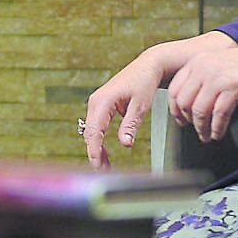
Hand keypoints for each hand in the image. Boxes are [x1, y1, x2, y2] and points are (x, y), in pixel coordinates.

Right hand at [82, 31, 237, 165]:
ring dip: (97, 149)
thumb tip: (125, 144)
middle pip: (90, 133)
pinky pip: (97, 127)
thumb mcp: (140, 105)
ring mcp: (97, 104)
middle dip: (95, 153)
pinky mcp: (101, 106)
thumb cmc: (144, 82)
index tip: (98, 166)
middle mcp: (95, 102)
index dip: (95, 151)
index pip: (94, 131)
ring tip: (105, 166)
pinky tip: (105, 153)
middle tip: (104, 171)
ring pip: (92, 131)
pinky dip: (100, 141)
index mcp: (102, 101)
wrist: (148, 66)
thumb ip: (131, 125)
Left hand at [165, 40, 237, 141]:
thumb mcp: (218, 64)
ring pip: (199, 110)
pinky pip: (218, 114)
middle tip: (194, 130)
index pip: (174, 89)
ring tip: (206, 136)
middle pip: (183, 101)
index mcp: (196, 62)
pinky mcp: (232, 88)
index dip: (175, 109)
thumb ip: (202, 77)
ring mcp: (216, 78)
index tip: (180, 120)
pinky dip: (217, 128)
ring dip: (201, 128)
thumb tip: (189, 101)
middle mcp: (203, 68)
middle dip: (187, 120)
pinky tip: (218, 134)